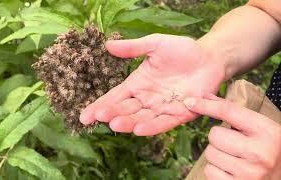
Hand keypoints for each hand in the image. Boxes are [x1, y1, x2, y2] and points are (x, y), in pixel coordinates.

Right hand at [80, 34, 225, 135]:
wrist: (210, 58)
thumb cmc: (182, 50)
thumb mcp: (155, 44)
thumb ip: (133, 48)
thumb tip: (107, 45)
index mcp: (138, 84)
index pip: (114, 97)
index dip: (100, 105)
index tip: (85, 116)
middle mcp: (146, 99)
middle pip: (125, 109)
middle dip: (112, 114)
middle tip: (100, 116)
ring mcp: (162, 108)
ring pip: (141, 118)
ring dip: (129, 122)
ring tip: (116, 124)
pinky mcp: (179, 114)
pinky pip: (163, 122)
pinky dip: (152, 126)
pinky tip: (139, 129)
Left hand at [184, 94, 280, 179]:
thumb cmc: (267, 148)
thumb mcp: (258, 127)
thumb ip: (232, 111)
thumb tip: (205, 96)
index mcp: (266, 131)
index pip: (228, 112)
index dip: (206, 106)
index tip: (189, 102)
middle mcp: (259, 152)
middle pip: (214, 135)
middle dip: (219, 138)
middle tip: (234, 144)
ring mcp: (249, 173)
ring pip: (209, 154)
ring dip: (216, 154)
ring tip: (234, 158)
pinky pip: (209, 171)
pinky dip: (215, 170)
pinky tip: (231, 170)